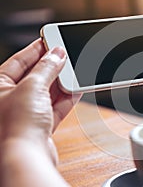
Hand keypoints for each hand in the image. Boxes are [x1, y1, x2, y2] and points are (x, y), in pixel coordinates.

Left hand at [0, 39, 80, 160]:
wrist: (26, 157)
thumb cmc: (16, 125)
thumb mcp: (32, 87)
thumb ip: (46, 68)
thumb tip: (57, 54)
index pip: (20, 60)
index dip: (37, 49)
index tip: (53, 40)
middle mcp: (9, 98)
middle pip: (35, 75)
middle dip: (53, 66)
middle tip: (67, 56)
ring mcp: (26, 112)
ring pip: (48, 91)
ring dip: (62, 82)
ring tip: (75, 71)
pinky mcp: (40, 124)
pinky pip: (55, 106)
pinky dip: (67, 98)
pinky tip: (76, 88)